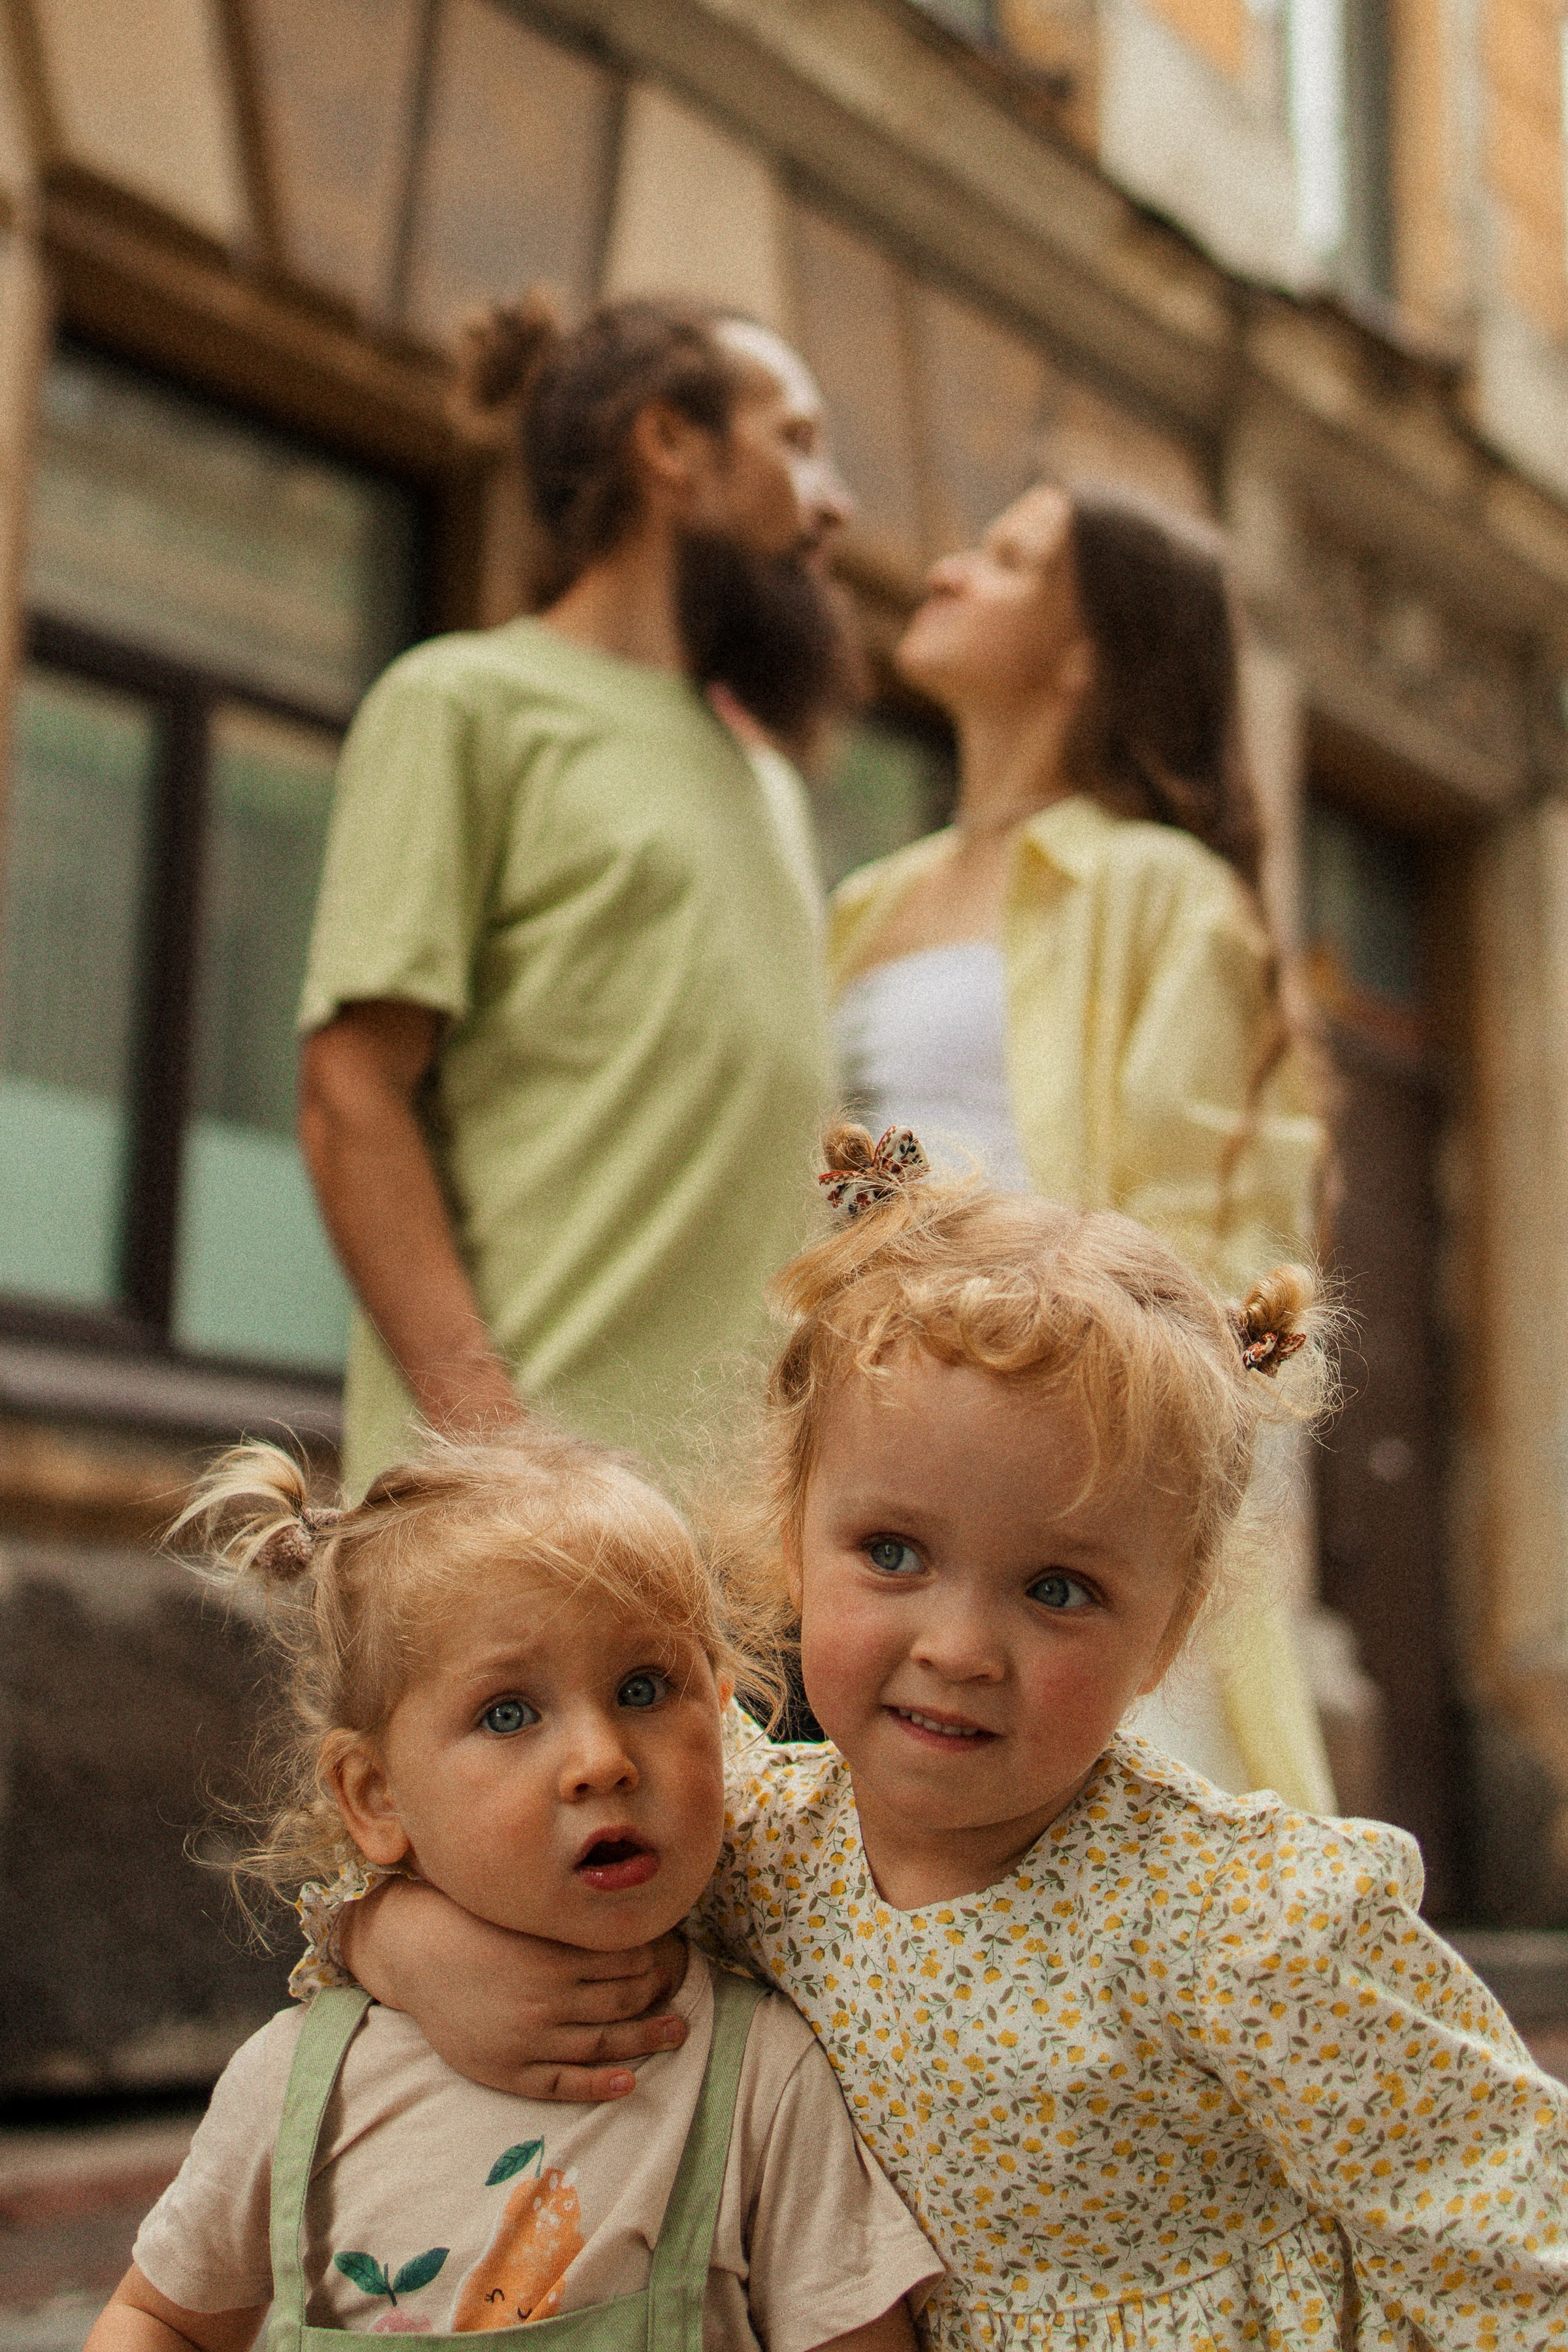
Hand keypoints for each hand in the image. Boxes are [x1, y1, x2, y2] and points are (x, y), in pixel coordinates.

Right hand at [341, 1878, 688, 2097]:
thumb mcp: (524, 1915)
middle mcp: (547, 1998)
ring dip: (644, 2039)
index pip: (623, 1963)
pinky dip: (599, 2085)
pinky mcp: (509, 2069)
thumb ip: (568, 1921)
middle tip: (676, 1995)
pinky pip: (562, 2084)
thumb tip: (618, 1913)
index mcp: (553, 1957)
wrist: (417, 1955)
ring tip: (675, 2033)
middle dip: (654, 1998)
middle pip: (620, 2002)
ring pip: (601, 2044)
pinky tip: (628, 2082)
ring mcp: (529, 2038)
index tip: (664, 1961)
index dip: (650, 1963)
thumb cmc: (474, 1927)